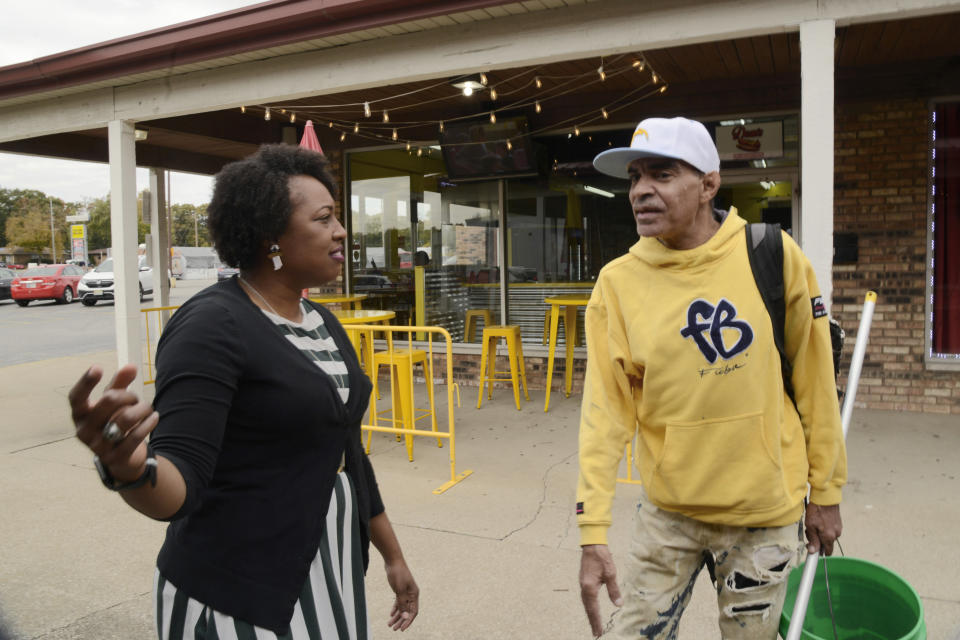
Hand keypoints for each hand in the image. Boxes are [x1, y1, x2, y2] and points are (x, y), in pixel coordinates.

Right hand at [69, 364, 158, 481]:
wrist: (122, 457)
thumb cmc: (113, 423)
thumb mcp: (113, 404)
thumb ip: (120, 384)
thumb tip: (131, 366)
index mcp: (79, 415)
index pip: (76, 397)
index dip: (85, 382)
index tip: (98, 367)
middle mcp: (83, 430)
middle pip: (109, 401)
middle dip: (129, 395)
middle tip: (136, 398)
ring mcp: (97, 446)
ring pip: (126, 418)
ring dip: (143, 409)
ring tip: (148, 408)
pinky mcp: (114, 457)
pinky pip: (136, 435)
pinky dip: (149, 423)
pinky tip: (154, 417)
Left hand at [384, 558, 418, 630]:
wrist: (392, 561)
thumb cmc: (397, 574)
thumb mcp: (399, 590)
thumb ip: (402, 604)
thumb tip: (406, 617)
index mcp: (414, 594)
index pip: (413, 612)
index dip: (408, 621)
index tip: (402, 629)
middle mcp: (412, 594)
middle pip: (408, 611)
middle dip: (401, 621)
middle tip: (394, 629)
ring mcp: (406, 592)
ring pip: (402, 607)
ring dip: (397, 616)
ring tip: (390, 624)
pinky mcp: (400, 589)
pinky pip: (399, 602)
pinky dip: (395, 608)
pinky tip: (391, 614)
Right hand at [580, 544, 621, 637]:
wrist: (592, 545)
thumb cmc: (602, 558)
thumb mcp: (611, 573)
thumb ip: (614, 590)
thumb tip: (618, 605)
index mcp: (589, 587)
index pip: (593, 608)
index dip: (597, 620)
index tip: (599, 632)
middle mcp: (584, 587)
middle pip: (588, 608)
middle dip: (592, 621)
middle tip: (596, 633)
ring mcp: (582, 584)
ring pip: (586, 603)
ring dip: (590, 614)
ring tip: (594, 624)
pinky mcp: (584, 581)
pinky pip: (586, 598)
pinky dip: (589, 606)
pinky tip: (592, 609)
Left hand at [804, 502, 841, 555]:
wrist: (825, 498)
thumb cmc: (817, 511)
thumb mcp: (810, 526)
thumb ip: (813, 540)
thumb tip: (813, 552)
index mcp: (829, 537)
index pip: (828, 552)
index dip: (819, 551)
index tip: (812, 547)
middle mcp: (836, 534)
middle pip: (826, 543)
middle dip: (818, 539)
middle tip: (809, 531)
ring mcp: (838, 528)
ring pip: (828, 535)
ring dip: (820, 533)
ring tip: (813, 523)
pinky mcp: (838, 522)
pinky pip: (831, 529)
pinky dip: (825, 527)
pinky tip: (819, 520)